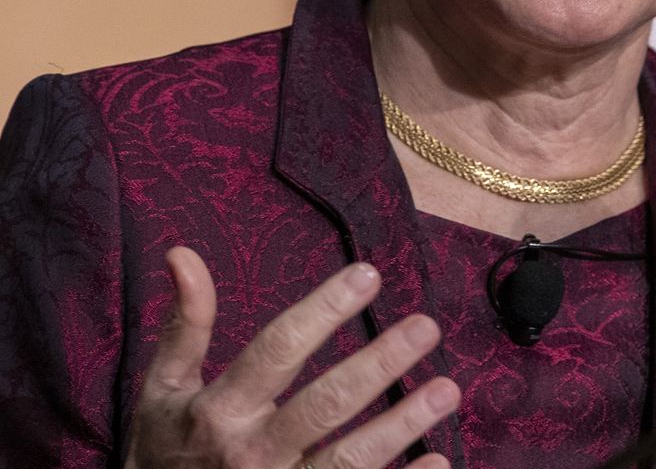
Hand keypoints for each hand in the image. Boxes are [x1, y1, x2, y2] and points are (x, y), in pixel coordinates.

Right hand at [127, 247, 459, 468]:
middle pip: (324, 406)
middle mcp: (250, 454)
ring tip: (447, 389)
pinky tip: (438, 458)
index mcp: (218, 412)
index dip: (323, 311)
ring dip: (401, 426)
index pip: (277, 351)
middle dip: (378, 365)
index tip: (369, 275)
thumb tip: (184, 254)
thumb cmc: (162, 453)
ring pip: (348, 461)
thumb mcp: (162, 391)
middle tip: (427, 326)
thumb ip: (183, 327)